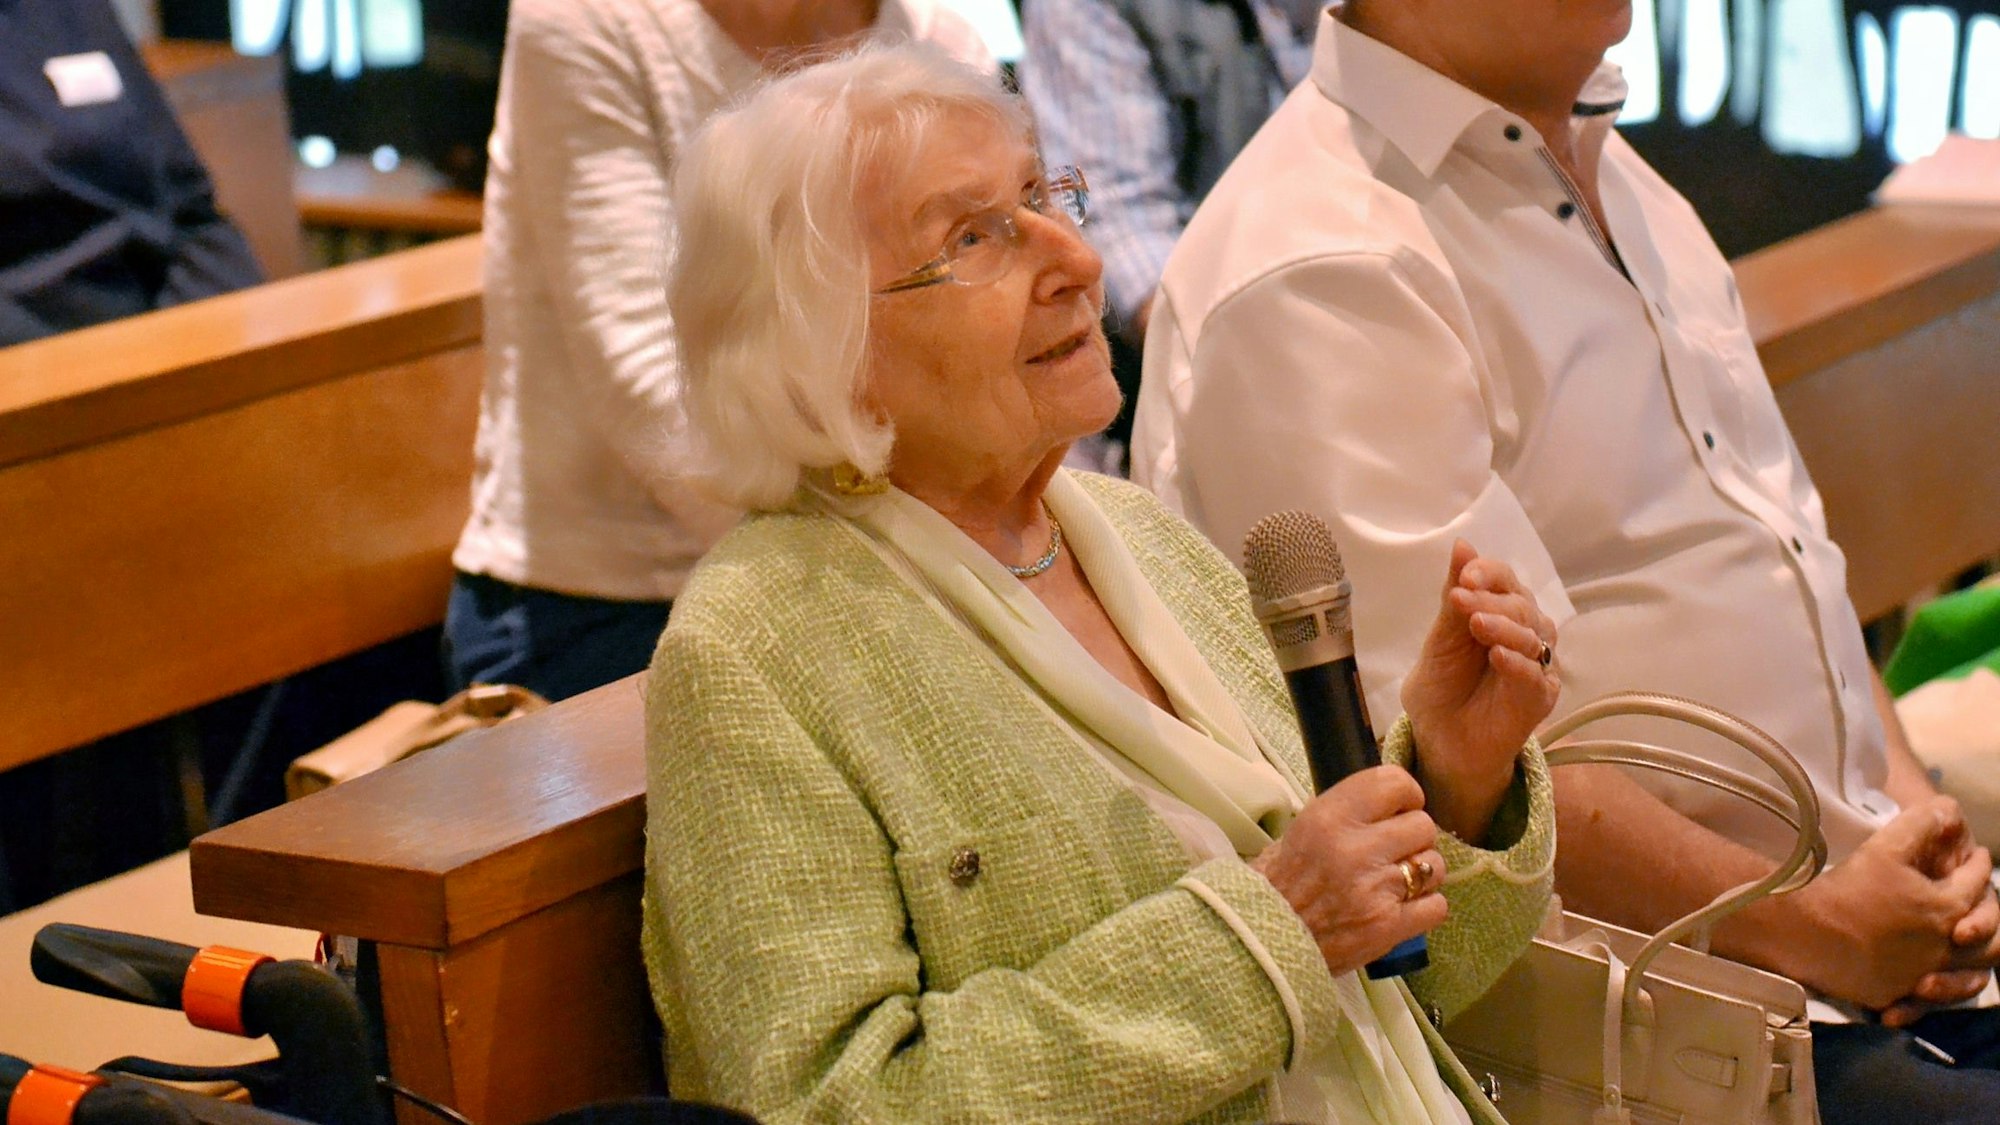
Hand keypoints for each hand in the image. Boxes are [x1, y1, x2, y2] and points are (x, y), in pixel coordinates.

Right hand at [1253, 766, 1447, 976]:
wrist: (1263, 943)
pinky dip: (1424, 907)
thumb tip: (1388, 804)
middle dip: (1412, 838)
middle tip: (1392, 851)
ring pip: (1434, 865)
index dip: (1405, 796)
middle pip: (1423, 825)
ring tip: (1395, 882)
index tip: (1396, 809)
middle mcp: (1355, 849)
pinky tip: (1401, 908)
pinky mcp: (1388, 927)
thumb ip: (1345, 813)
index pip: (1396, 783)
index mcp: (1329, 817)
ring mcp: (1375, 890)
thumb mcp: (1299, 831)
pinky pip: (1436, 906)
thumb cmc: (1278, 885)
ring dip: (1420, 873)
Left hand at [1400, 539, 1560, 840]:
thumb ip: (1454, 597)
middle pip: (1519, 603)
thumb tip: (1462, 544)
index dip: (1487, 572)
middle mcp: (1524, 630)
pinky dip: (1518, 663)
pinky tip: (1497, 656)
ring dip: (1503, 625)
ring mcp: (1536, 662)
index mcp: (1499, 609)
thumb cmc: (1442, 685)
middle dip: (1489, 598)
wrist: (1439, 738)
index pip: (1504, 578)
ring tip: (1476, 624)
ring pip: (1531, 634)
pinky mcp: (1540, 696)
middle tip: (1461, 599)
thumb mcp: (1441, 639)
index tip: (1464, 576)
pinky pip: (1536, 675)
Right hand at [1786, 796, 1997, 1010]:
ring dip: (1974, 959)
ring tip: (1964, 945)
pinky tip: (1929, 983)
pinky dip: (1936, 992)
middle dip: (1990, 918)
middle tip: (1979, 905)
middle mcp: (1943, 947)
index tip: (1979, 855)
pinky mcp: (1894, 994)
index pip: (1977, 882)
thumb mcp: (1886, 846)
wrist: (1804, 930)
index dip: (1979, 864)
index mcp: (1946, 907)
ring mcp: (1920, 975)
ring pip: (1969, 975)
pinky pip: (1928, 1001)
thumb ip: (1922, 823)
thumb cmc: (1848, 886)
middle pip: (1989, 938)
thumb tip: (1949, 810)